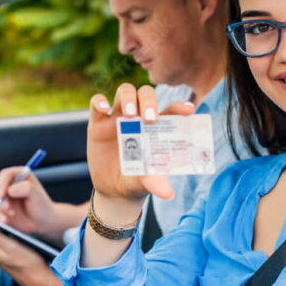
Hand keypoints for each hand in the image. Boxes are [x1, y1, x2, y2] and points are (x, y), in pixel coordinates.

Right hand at [0, 168, 63, 243]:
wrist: (41, 222)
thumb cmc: (41, 205)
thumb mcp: (37, 195)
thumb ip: (26, 189)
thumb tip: (9, 190)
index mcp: (19, 174)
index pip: (5, 174)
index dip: (2, 184)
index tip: (2, 195)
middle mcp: (9, 182)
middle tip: (7, 208)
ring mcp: (2, 194)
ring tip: (12, 214)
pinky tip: (6, 220)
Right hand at [86, 83, 194, 201]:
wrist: (112, 190)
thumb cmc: (136, 180)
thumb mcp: (145, 182)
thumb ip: (155, 182)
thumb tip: (168, 194)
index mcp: (156, 128)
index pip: (170, 110)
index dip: (179, 107)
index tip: (189, 110)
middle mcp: (138, 117)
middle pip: (145, 94)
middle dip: (149, 101)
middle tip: (150, 119)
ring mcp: (118, 117)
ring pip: (125, 91)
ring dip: (128, 98)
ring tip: (129, 116)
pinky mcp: (98, 122)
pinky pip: (96, 102)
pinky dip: (99, 101)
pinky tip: (104, 108)